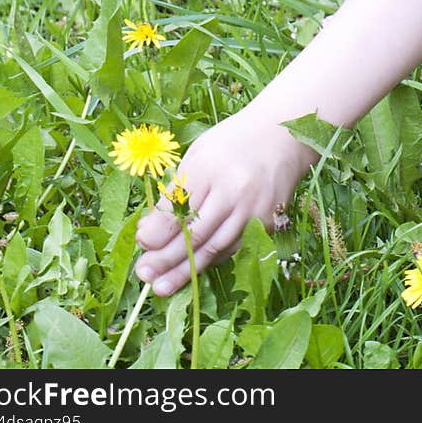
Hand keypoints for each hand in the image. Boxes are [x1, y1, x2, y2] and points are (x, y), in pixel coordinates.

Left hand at [134, 108, 314, 296]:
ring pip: (215, 247)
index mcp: (210, 167)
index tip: (141, 242)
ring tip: (162, 287)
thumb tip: (150, 229)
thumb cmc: (232, 144)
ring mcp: (253, 209)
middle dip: (166, 258)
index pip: (179, 206)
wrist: (280, 136)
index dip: (158, 230)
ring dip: (186, 271)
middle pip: (196, 232)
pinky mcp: (268, 222)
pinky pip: (233, 247)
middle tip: (144, 274)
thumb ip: (177, 189)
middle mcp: (233, 190)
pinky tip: (192, 271)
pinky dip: (211, 259)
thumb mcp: (199, 154)